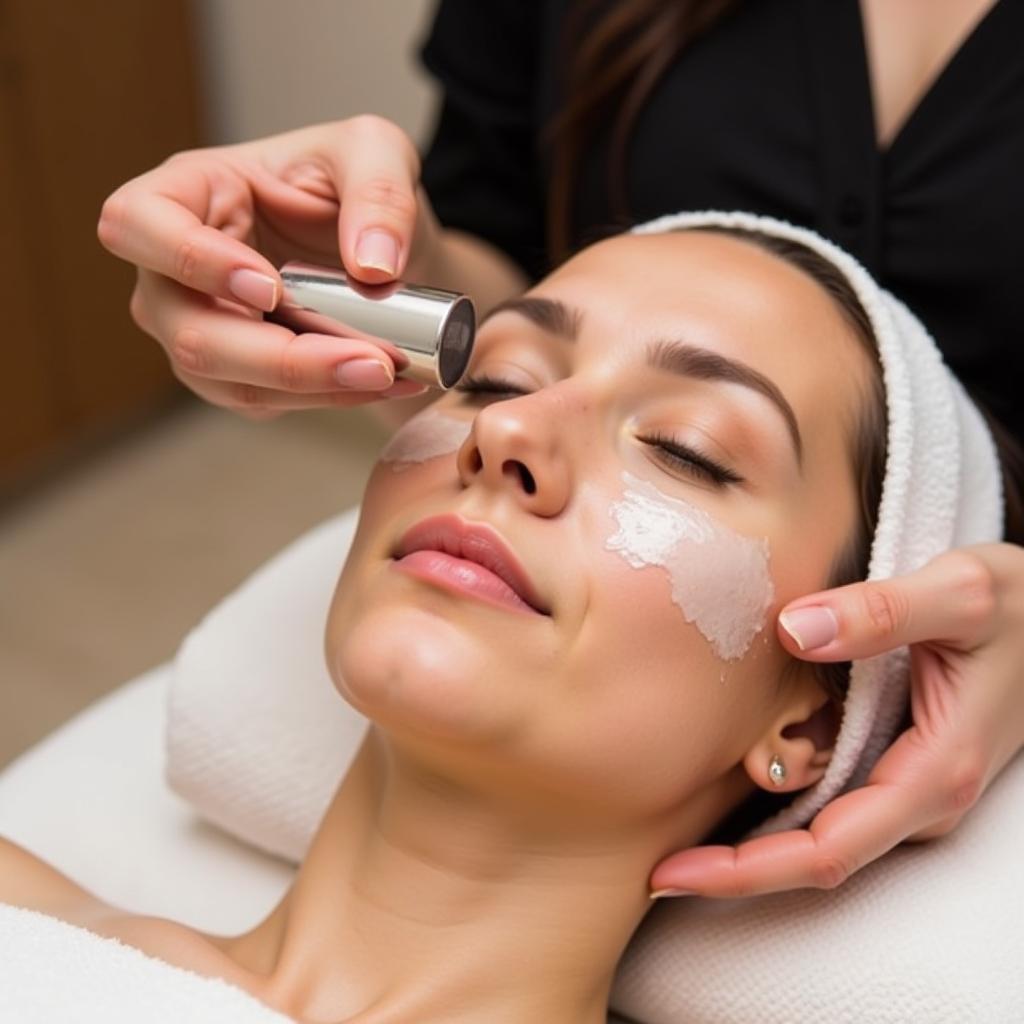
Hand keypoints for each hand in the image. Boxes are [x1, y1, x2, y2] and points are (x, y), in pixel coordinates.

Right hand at [97, 116, 441, 417]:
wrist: (374, 246)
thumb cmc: (348, 183)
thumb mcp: (375, 151)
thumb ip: (380, 191)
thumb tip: (373, 268)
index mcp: (187, 192)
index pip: (138, 224)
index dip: (192, 260)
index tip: (270, 288)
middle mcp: (172, 270)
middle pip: (187, 331)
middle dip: (283, 358)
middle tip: (371, 361)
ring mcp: (195, 328)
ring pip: (228, 381)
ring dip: (314, 386)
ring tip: (390, 372)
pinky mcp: (232, 374)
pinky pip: (266, 402)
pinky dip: (329, 397)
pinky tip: (386, 382)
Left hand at [649, 543, 1023, 897]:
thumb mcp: (962, 593)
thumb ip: (883, 611)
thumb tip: (795, 630)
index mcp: (935, 772)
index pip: (827, 850)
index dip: (746, 871)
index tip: (673, 873)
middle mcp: (923, 796)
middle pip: (817, 859)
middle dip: (736, 872)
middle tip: (654, 866)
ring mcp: (912, 785)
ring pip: (824, 835)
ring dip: (754, 846)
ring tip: (677, 838)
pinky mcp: (902, 763)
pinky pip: (833, 802)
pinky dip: (781, 808)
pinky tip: (734, 787)